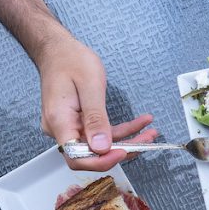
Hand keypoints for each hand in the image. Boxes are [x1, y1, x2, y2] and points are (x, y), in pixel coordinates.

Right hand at [35, 31, 156, 169]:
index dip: (102, 160)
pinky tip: (139, 124)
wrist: (58, 50)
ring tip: (150, 132)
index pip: (77, 156)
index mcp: (59, 121)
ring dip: (126, 141)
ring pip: (100, 145)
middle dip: (121, 150)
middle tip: (146, 140)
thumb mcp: (90, 86)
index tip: (123, 152)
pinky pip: (101, 133)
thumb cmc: (71, 60)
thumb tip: (101, 147)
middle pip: (91, 154)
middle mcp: (61, 128)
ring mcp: (70, 127)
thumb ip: (95, 118)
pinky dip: (121, 131)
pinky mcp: (78, 123)